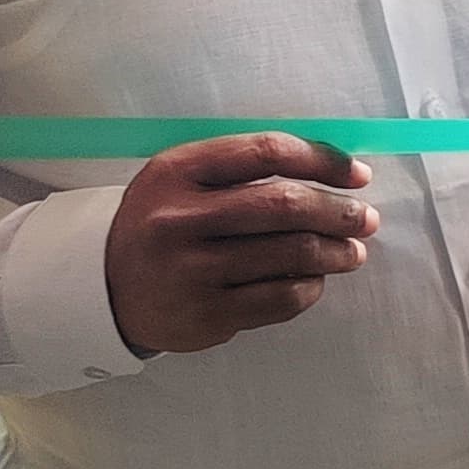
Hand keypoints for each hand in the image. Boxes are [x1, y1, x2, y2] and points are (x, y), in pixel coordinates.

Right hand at [102, 133, 377, 356]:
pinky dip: (310, 287)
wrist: (103, 287)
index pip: (268, 153)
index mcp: (177, 171)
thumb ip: (243, 170)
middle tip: (366, 220)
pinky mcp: (206, 315)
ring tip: (352, 253)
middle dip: (339, 212)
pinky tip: (315, 280)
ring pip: (290, 255)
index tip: (358, 175)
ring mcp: (192, 271)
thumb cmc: (161, 223)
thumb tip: (334, 173)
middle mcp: (180, 219)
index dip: (324, 161)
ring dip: (335, 253)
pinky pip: (280, 298)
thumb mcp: (182, 180)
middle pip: (285, 206)